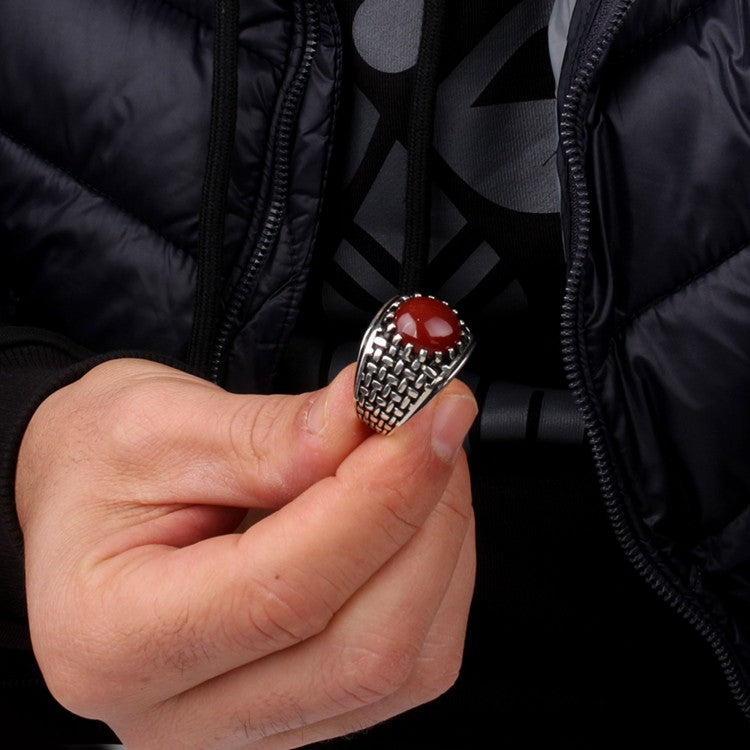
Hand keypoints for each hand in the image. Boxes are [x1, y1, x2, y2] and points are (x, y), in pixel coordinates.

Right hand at [16, 358, 476, 748]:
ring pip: (402, 664)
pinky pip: (406, 662)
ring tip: (420, 454)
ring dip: (440, 544)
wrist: (80, 502)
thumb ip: (275, 435)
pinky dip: (435, 577)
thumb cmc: (96, 466)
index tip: (426, 414)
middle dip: (425, 517)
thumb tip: (374, 416)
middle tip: (434, 419)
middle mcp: (181, 710)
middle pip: (361, 649)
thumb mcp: (159, 425)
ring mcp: (247, 721)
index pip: (287, 593)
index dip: (381, 496)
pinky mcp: (299, 704)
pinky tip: (414, 510)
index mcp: (116, 637)